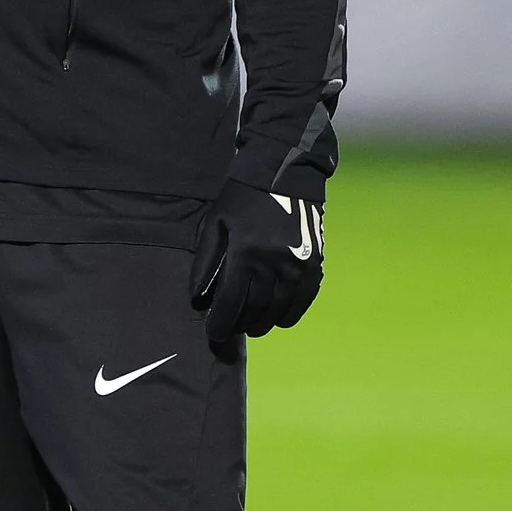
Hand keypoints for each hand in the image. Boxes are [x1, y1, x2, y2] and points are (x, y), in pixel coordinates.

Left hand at [189, 178, 323, 357]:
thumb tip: (197, 298)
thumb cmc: (242, 198)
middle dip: (240, 324)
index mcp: (245, 251)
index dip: (221, 322)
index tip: (213, 335)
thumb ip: (205, 261)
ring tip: (250, 326)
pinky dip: (289, 315)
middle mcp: (273, 262)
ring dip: (262, 323)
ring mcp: (297, 265)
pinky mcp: (315, 265)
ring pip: (278, 310)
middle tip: (230, 330)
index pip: (231, 300)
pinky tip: (277, 319)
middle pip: (255, 309)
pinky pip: (302, 301)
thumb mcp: (215, 222)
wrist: (284, 175)